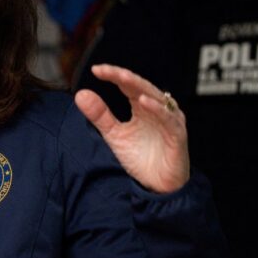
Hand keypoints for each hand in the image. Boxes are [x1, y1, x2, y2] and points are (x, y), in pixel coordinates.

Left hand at [74, 64, 189, 193]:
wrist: (157, 187)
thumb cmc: (140, 158)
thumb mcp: (114, 136)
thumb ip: (100, 116)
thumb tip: (80, 94)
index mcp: (142, 107)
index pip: (128, 84)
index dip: (113, 75)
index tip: (96, 70)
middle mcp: (157, 109)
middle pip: (141, 86)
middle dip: (123, 76)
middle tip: (105, 70)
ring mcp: (169, 121)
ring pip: (156, 98)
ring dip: (139, 87)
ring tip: (122, 78)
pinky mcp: (177, 136)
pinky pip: (169, 119)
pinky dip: (157, 110)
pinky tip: (143, 102)